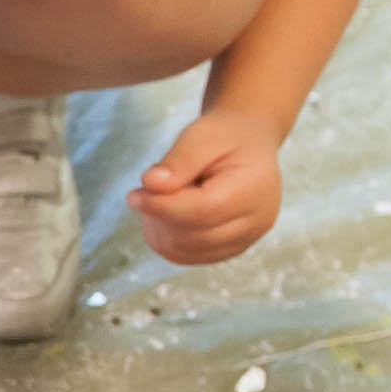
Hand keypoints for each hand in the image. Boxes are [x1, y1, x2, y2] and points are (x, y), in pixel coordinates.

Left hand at [129, 109, 284, 265]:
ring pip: (186, 251)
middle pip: (194, 236)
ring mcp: (246, 240)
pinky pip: (187, 256)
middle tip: (145, 191)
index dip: (163, 207)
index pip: (203, 211)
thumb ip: (179, 160)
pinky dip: (167, 239)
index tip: (133, 196)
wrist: (247, 144)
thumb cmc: (223, 137)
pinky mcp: (230, 249)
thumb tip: (150, 184)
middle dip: (160, 216)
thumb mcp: (202, 135)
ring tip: (159, 199)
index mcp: (255, 189)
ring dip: (160, 229)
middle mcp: (257, 221)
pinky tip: (164, 215)